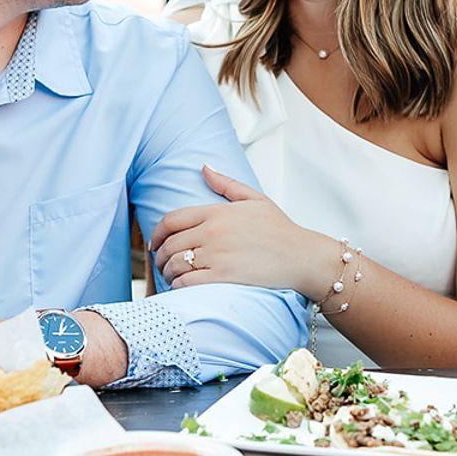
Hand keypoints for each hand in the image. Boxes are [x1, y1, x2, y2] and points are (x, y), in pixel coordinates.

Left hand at [149, 165, 337, 292]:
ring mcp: (217, 255)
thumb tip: (204, 167)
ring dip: (167, 273)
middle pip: (170, 244)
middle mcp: (213, 232)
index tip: (155, 243)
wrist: (301, 256)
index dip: (157, 233)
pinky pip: (187, 282)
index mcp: (217, 212)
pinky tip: (184, 287)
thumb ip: (226, 184)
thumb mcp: (254, 199)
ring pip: (175, 264)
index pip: (172, 220)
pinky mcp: (223, 277)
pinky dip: (179, 286)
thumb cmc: (280, 229)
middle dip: (160, 256)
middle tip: (162, 264)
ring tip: (172, 277)